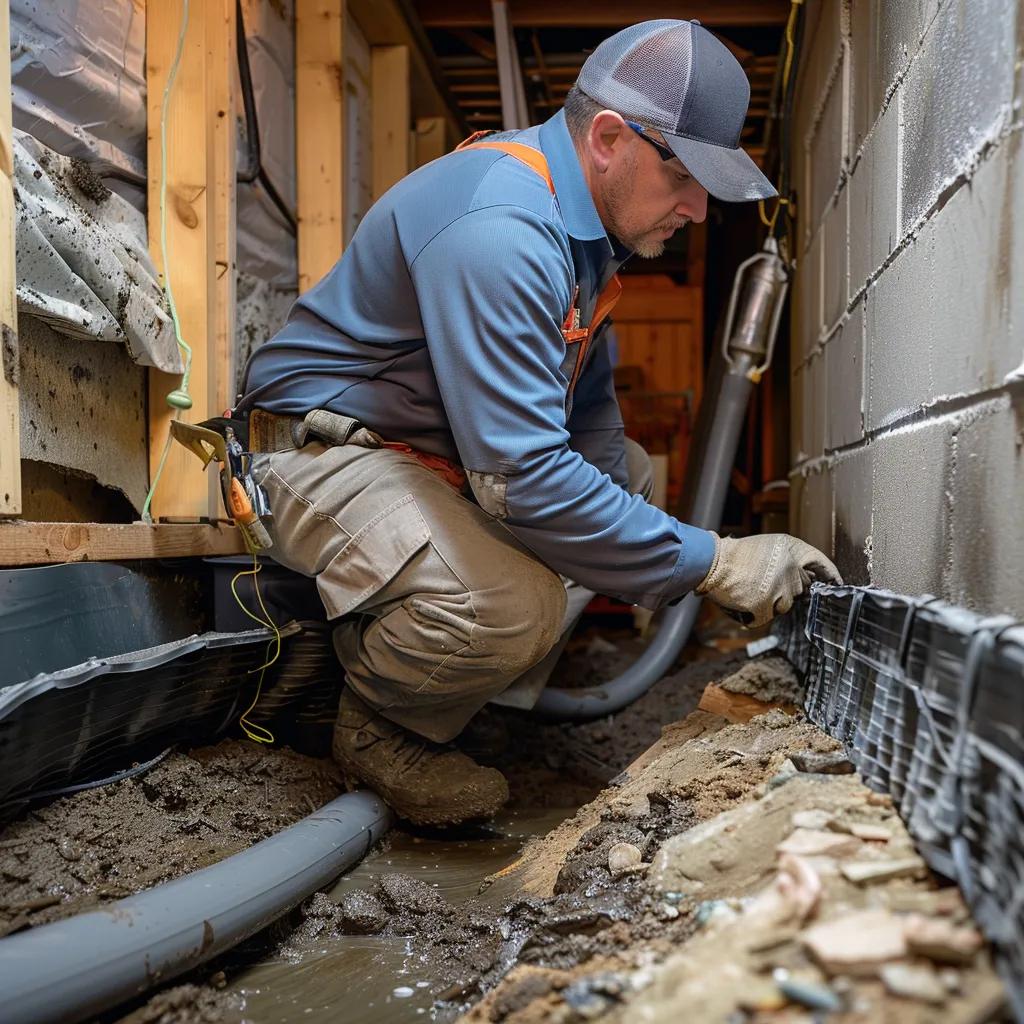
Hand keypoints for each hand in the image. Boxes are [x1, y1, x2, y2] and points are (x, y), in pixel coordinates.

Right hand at [696, 532, 841, 627]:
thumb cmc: (734, 556)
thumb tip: (806, 580)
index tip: (837, 584)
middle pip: (800, 589)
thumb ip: (788, 560)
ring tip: (750, 590)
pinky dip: (755, 613)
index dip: (829, 574)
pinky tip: (744, 601)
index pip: (819, 562)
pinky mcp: (768, 605)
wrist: (712, 564)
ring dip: (769, 602)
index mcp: (792, 548)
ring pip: (784, 605)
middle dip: (786, 591)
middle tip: (764, 584)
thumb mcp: (767, 547)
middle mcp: (791, 568)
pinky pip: (766, 616)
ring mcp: (781, 588)